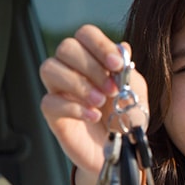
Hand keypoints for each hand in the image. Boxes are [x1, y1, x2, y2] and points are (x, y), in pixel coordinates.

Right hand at [39, 24, 148, 173]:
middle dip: (91, 67)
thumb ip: (127, 71)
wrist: (122, 150)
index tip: (117, 65)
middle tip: (111, 90)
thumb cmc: (127, 117)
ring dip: (79, 84)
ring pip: (49, 68)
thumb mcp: (135, 92)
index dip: (100, 45)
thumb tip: (123, 47)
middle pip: (66, 47)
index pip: (86, 34)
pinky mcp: (53, 114)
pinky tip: (94, 116)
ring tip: (100, 102)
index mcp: (94, 58)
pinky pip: (49, 101)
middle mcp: (73, 69)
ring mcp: (60, 90)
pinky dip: (74, 107)